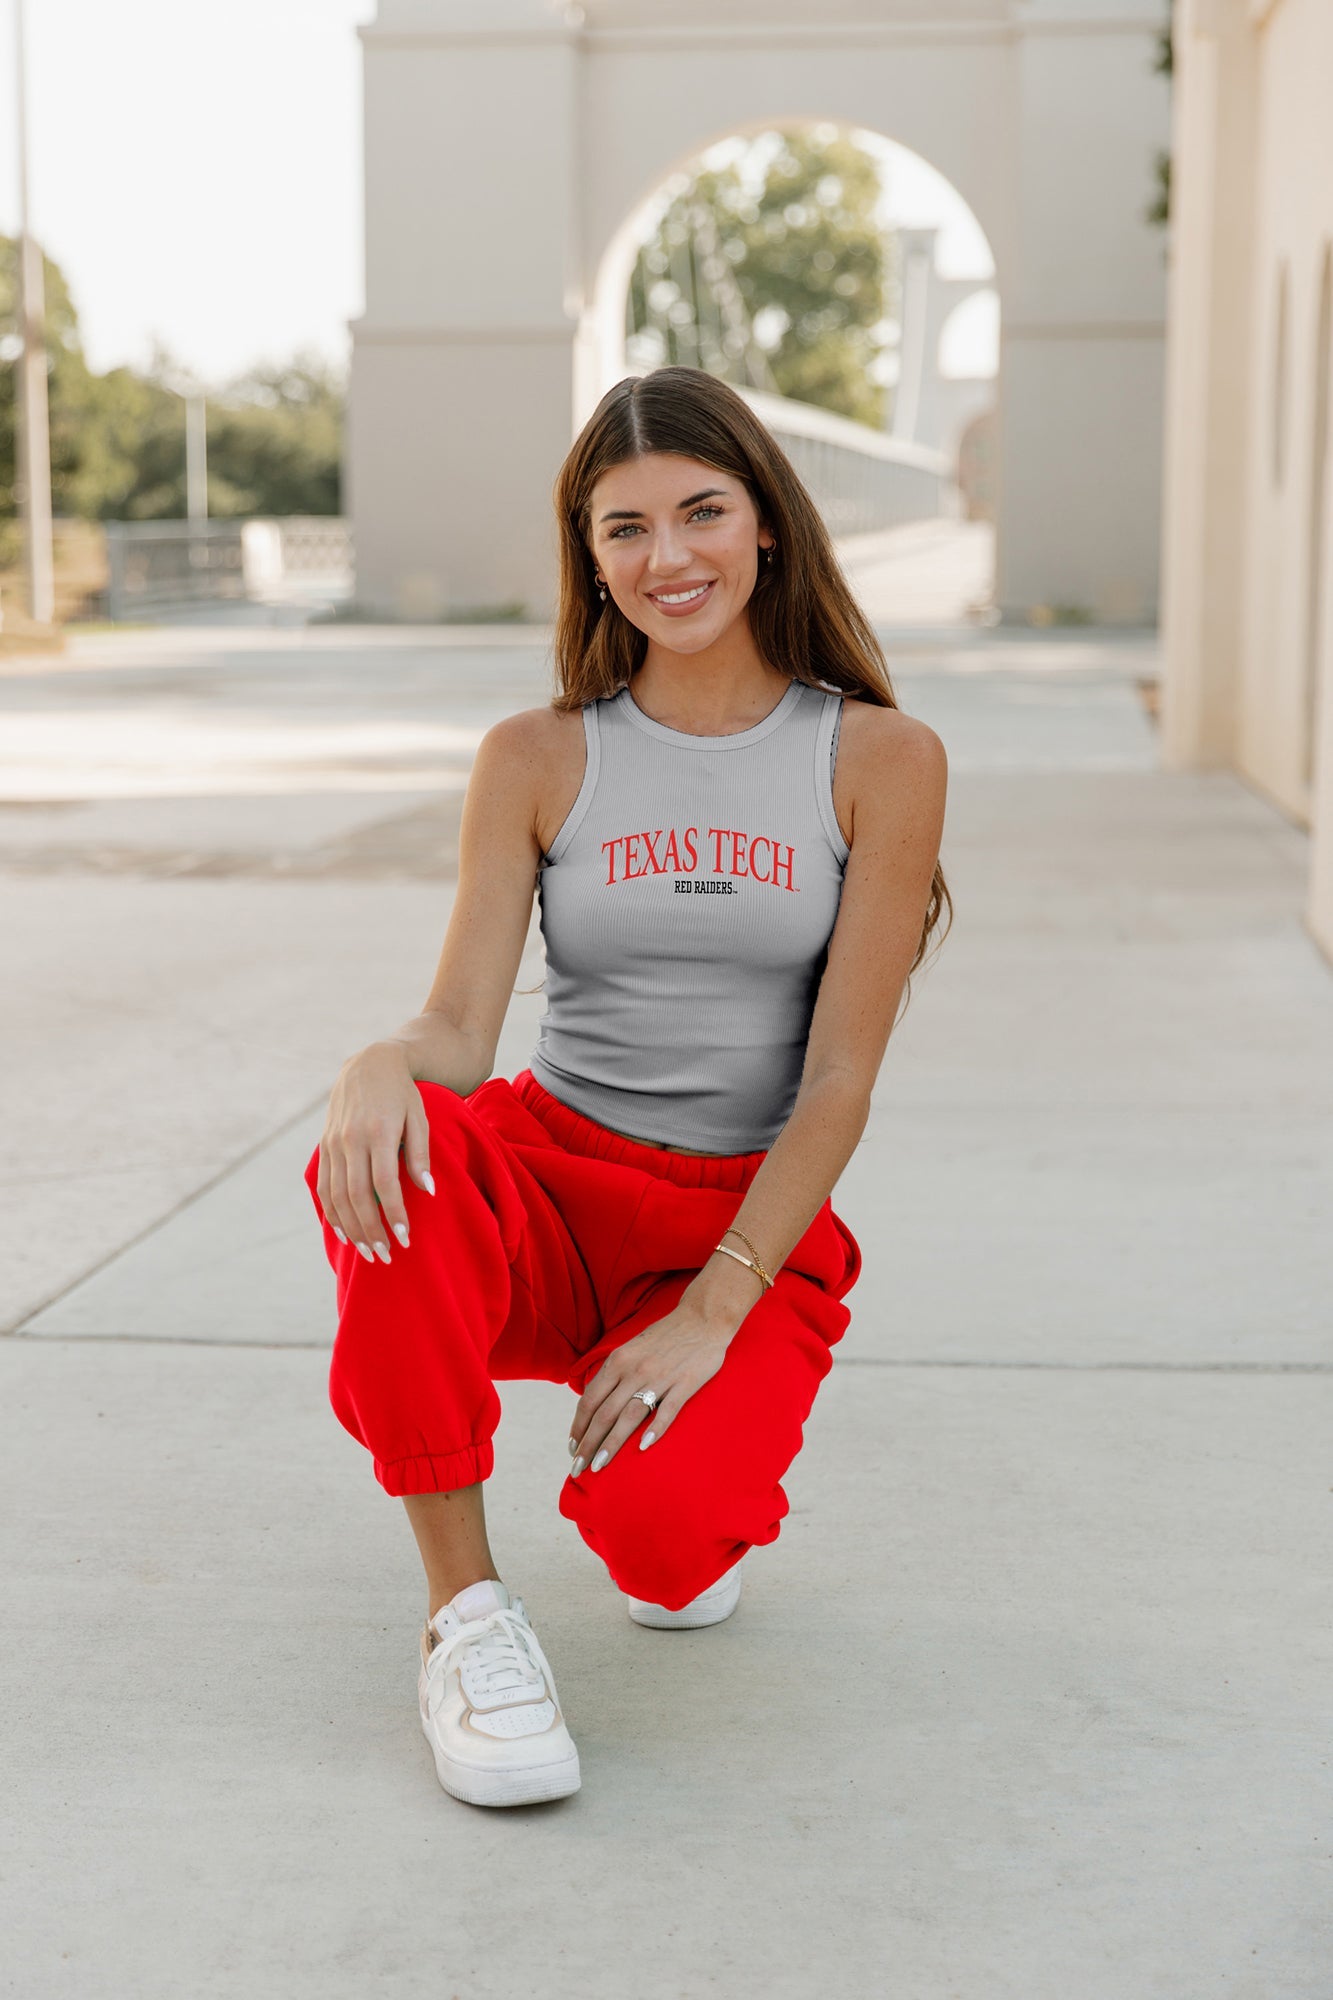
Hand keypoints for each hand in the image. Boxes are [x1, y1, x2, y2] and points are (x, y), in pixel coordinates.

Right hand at [315, 1041, 434, 1263]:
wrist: (369, 1064)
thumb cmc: (403, 1094)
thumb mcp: (419, 1117)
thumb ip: (421, 1154)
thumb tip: (428, 1191)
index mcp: (379, 1132)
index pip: (384, 1184)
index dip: (394, 1214)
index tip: (405, 1238)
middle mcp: (351, 1139)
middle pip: (357, 1196)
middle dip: (372, 1230)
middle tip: (386, 1256)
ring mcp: (334, 1143)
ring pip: (337, 1196)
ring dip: (352, 1228)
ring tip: (369, 1252)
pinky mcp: (325, 1145)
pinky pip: (324, 1186)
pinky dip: (332, 1212)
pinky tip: (345, 1232)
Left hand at [567, 1296, 739, 1476]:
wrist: (702, 1318)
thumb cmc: (665, 1337)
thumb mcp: (631, 1349)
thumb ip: (615, 1374)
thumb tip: (595, 1402)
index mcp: (618, 1361)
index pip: (590, 1400)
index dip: (578, 1427)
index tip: (572, 1447)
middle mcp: (634, 1370)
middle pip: (604, 1413)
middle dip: (588, 1444)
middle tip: (578, 1467)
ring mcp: (660, 1377)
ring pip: (629, 1417)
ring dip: (612, 1444)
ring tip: (600, 1466)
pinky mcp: (685, 1383)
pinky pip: (667, 1410)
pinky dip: (654, 1430)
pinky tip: (643, 1448)